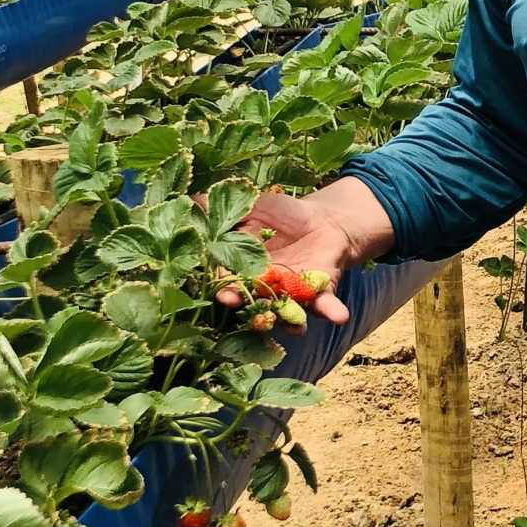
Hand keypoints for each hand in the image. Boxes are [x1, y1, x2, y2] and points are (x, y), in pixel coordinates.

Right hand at [237, 175, 395, 323]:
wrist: (322, 219)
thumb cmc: (281, 214)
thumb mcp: (252, 206)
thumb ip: (222, 208)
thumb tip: (188, 199)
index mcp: (245, 271)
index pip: (231, 283)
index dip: (225, 289)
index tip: (223, 294)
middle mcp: (266, 290)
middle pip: (255, 304)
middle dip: (249, 309)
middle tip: (242, 307)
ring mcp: (293, 294)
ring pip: (288, 315)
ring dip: (290, 323)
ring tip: (295, 327)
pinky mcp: (321, 292)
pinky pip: (326, 305)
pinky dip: (331, 311)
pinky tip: (339, 316)